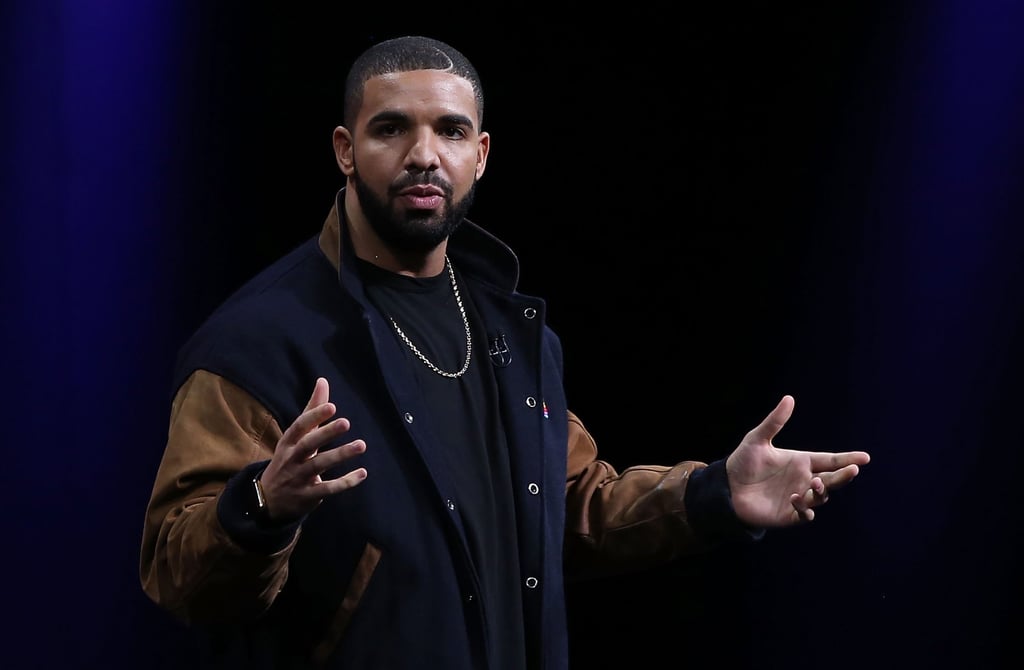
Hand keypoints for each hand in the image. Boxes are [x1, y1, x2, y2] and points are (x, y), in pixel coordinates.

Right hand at [258, 377, 367, 522]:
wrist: (267, 499)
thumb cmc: (288, 459)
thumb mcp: (295, 436)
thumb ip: (311, 410)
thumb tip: (323, 380)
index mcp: (289, 442)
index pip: (299, 426)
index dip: (314, 416)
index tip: (332, 406)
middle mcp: (292, 458)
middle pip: (308, 444)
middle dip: (326, 433)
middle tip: (346, 422)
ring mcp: (299, 478)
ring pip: (319, 465)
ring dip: (340, 455)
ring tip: (361, 445)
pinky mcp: (308, 495)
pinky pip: (328, 488)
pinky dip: (345, 482)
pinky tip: (362, 473)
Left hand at [725, 395, 869, 526]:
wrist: (726, 487)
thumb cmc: (743, 462)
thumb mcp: (757, 439)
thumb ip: (775, 422)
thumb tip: (789, 398)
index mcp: (801, 461)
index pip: (830, 460)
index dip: (848, 459)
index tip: (865, 457)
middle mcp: (804, 480)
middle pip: (832, 480)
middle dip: (844, 476)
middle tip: (852, 470)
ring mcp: (798, 497)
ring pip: (821, 497)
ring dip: (821, 492)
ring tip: (814, 484)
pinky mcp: (789, 514)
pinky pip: (805, 514)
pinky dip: (804, 508)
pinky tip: (795, 498)